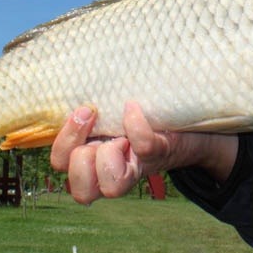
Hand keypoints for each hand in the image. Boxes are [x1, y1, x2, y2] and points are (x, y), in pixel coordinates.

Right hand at [49, 102, 238, 204]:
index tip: (83, 110)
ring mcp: (137, 165)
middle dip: (81, 156)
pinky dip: (137, 126)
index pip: (60, 165)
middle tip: (96, 123)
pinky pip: (144, 146)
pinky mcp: (161, 153)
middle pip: (79, 188)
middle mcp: (112, 168)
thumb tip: (73, 63)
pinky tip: (135, 108)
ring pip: (110, 187)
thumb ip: (93, 100)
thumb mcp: (113, 107)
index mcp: (93, 154)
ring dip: (107, 158)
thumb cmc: (145, 113)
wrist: (192, 124)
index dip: (63, 143)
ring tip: (118, 134)